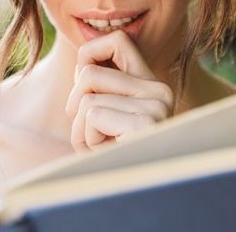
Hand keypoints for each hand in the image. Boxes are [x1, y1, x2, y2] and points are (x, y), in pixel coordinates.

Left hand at [66, 31, 173, 151]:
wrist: (136, 194)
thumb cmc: (115, 158)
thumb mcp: (107, 118)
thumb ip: (100, 89)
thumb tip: (82, 64)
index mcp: (151, 86)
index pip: (117, 40)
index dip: (88, 54)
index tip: (83, 82)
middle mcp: (159, 91)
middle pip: (89, 72)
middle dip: (76, 105)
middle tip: (93, 132)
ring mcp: (156, 105)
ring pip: (86, 96)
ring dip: (80, 128)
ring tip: (102, 146)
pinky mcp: (146, 122)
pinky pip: (90, 115)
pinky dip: (85, 138)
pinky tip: (106, 152)